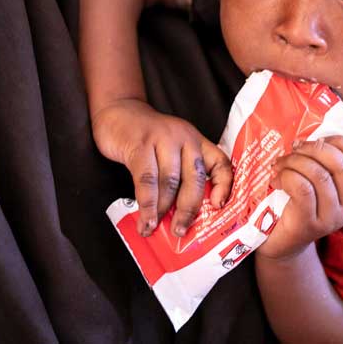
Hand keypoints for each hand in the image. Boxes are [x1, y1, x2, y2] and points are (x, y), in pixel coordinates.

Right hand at [92, 99, 231, 236]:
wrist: (118, 112)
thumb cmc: (146, 139)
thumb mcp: (171, 150)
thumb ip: (179, 174)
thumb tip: (180, 216)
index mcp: (197, 141)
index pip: (220, 163)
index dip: (224, 186)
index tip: (219, 207)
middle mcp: (185, 138)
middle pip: (195, 178)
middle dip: (188, 209)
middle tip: (180, 231)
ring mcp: (163, 138)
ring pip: (170, 181)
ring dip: (163, 210)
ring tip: (155, 228)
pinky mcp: (141, 144)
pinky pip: (146, 180)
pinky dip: (146, 204)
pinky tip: (144, 219)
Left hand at [256, 136, 342, 260]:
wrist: (275, 244)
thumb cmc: (289, 205)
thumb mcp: (308, 181)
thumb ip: (315, 161)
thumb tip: (306, 131)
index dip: (338, 140)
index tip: (315, 138)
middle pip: (340, 164)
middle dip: (313, 148)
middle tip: (293, 149)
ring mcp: (330, 218)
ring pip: (319, 175)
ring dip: (294, 162)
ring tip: (279, 165)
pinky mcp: (309, 225)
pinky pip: (303, 189)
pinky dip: (287, 176)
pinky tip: (276, 179)